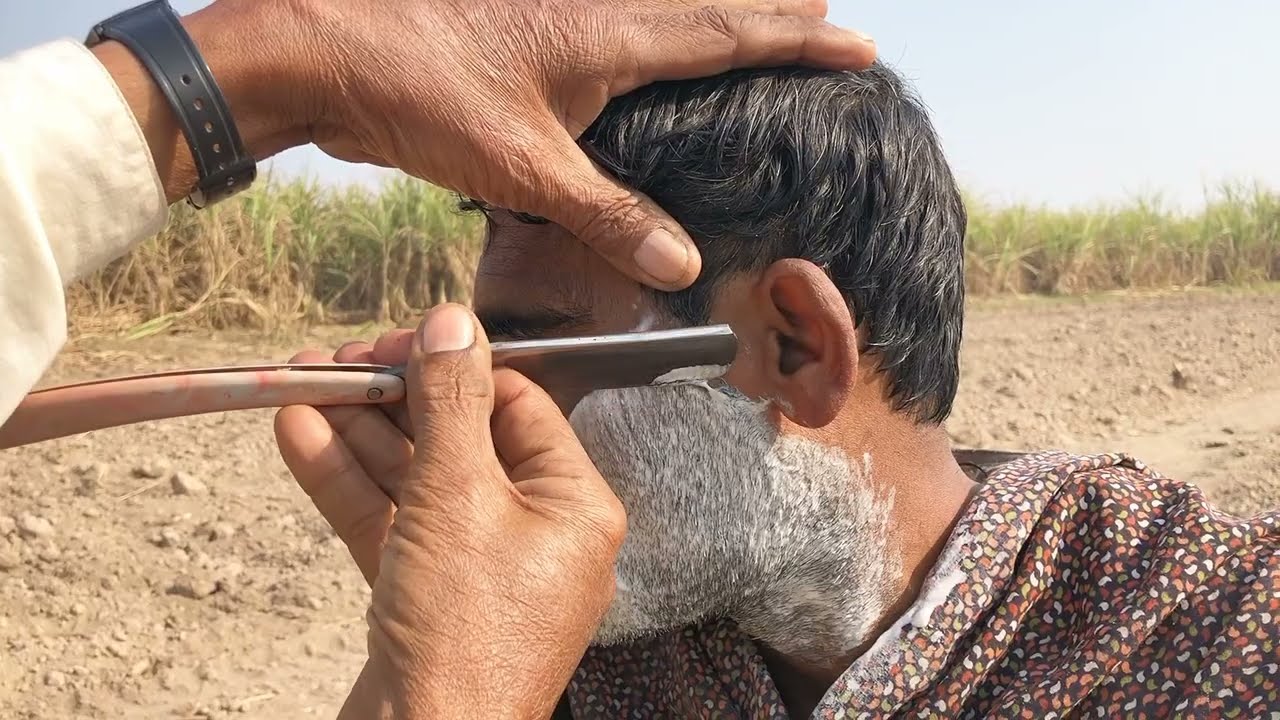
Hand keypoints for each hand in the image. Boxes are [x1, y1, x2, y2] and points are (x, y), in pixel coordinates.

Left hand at [97, 0, 874, 290]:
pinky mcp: (517, 21)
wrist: (323, 47)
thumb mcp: (525, 169)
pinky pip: (603, 12)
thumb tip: (683, 264)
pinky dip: (642, 21)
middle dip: (765, 5)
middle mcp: (589, 6)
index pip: (726, 32)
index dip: (794, 39)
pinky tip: (632, 43)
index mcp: (607, 34)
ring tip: (747, 11)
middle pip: (699, 0)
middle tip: (818, 3)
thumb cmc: (422, 94)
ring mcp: (552, 6)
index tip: (855, 43)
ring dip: (706, 6)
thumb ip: (608, 215)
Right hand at [274, 305, 625, 717]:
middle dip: (396, 400)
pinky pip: (391, 523)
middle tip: (341, 363)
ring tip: (306, 385)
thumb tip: (454, 323)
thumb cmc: (465, 637)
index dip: (456, 369)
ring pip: (417, 480)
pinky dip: (349, 483)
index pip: (518, 407)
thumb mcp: (456, 499)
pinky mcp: (428, 597)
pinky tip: (301, 436)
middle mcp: (535, 532)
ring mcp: (479, 567)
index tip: (399, 341)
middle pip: (461, 440)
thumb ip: (451, 405)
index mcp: (574, 506)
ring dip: (361, 433)